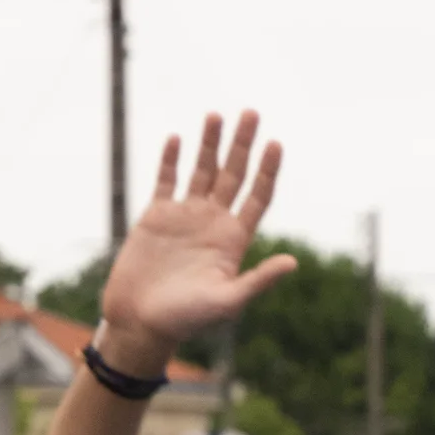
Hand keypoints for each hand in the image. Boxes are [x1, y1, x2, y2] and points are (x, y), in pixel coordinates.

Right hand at [101, 112, 296, 362]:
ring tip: (217, 114)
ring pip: (201, 171)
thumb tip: (293, 262)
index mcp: (234, 240)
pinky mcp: (156, 217)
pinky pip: (165, 180)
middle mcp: (213, 223)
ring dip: (209, 144)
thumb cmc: (186, 319)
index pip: (257, 196)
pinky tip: (177, 138)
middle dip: (242, 145)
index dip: (268, 171)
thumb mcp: (227, 301)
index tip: (276, 144)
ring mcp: (185, 217)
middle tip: (252, 112)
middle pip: (233, 175)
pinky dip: (170, 159)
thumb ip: (258, 280)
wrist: (141, 322)